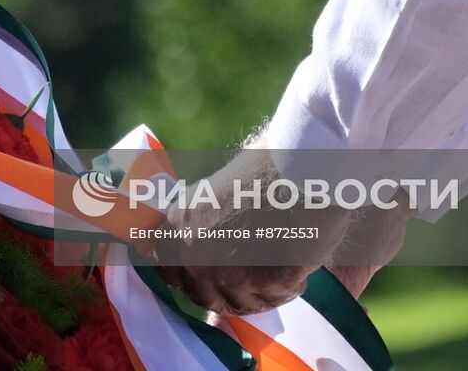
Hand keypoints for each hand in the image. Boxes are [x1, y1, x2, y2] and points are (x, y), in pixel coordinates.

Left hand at [154, 143, 407, 314]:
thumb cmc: (262, 167)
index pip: (165, 271)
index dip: (184, 274)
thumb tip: (193, 245)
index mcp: (178, 226)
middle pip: (200, 294)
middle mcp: (196, 255)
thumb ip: (196, 222)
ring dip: (252, 292)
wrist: (302, 164)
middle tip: (241, 277)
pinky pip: (273, 300)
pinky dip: (283, 289)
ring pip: (237, 303)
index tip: (198, 273)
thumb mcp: (211, 191)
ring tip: (271, 271)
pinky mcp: (268, 285)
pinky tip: (293, 271)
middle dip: (219, 288)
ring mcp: (231, 274)